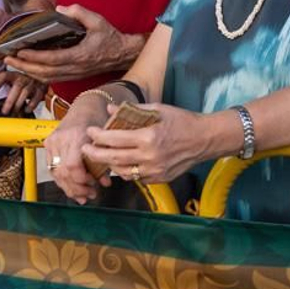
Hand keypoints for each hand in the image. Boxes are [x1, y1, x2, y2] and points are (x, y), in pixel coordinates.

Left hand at [0, 67, 45, 114]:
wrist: (42, 78)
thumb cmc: (24, 82)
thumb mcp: (13, 81)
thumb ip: (2, 84)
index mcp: (15, 74)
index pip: (5, 75)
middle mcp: (24, 76)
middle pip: (17, 85)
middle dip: (10, 100)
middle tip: (4, 111)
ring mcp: (33, 82)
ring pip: (26, 92)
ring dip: (19, 103)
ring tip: (14, 112)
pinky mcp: (41, 89)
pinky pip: (37, 96)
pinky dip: (32, 104)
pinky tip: (26, 110)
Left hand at [5, 4, 135, 82]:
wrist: (123, 54)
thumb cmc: (110, 37)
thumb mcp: (97, 20)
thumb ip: (79, 12)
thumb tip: (60, 9)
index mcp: (80, 55)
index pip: (52, 59)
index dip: (34, 57)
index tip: (20, 51)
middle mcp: (75, 68)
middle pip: (44, 72)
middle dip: (24, 67)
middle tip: (8, 58)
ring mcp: (74, 74)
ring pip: (46, 78)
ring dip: (28, 73)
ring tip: (13, 64)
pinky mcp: (73, 76)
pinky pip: (52, 79)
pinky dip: (37, 75)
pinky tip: (28, 69)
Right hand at [42, 112, 101, 202]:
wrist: (85, 107)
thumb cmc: (98, 121)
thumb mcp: (104, 140)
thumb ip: (104, 162)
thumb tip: (105, 184)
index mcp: (76, 135)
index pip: (72, 165)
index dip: (82, 180)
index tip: (93, 184)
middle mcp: (61, 138)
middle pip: (63, 171)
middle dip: (77, 188)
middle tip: (91, 194)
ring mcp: (52, 141)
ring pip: (56, 173)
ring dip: (69, 188)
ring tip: (83, 195)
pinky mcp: (47, 144)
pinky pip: (52, 168)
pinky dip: (63, 181)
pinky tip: (73, 189)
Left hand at [78, 103, 209, 186]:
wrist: (205, 140)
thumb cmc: (182, 121)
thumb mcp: (158, 109)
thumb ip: (132, 110)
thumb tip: (110, 109)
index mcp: (149, 137)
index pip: (115, 139)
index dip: (98, 136)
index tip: (89, 132)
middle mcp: (150, 157)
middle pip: (114, 159)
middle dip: (96, 154)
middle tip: (85, 149)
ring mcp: (155, 171)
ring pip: (123, 172)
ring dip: (109, 165)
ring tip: (101, 157)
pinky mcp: (159, 179)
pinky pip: (136, 177)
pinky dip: (126, 171)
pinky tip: (121, 164)